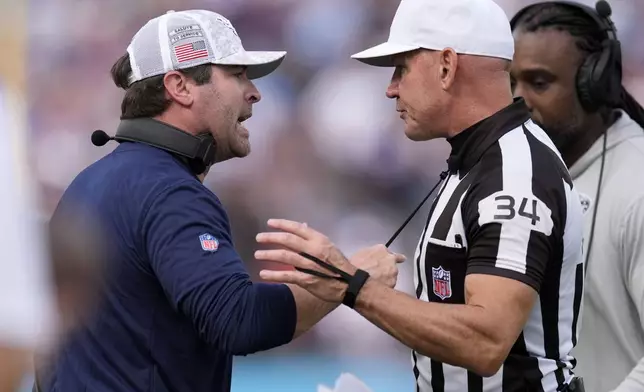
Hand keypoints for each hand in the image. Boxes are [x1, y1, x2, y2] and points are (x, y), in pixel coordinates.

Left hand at [255, 219, 402, 302]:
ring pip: (285, 256)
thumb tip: (301, 225)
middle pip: (288, 240)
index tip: (270, 223)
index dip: (282, 224)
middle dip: (271, 237)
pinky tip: (263, 274)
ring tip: (257, 254)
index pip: (298, 228)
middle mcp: (313, 250)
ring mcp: (310, 265)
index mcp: (319, 240)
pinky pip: (287, 275)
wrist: (350, 284)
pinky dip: (273, 274)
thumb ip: (313, 237)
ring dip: (269, 254)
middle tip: (259, 237)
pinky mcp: (307, 279)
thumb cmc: (339, 264)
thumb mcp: (328, 246)